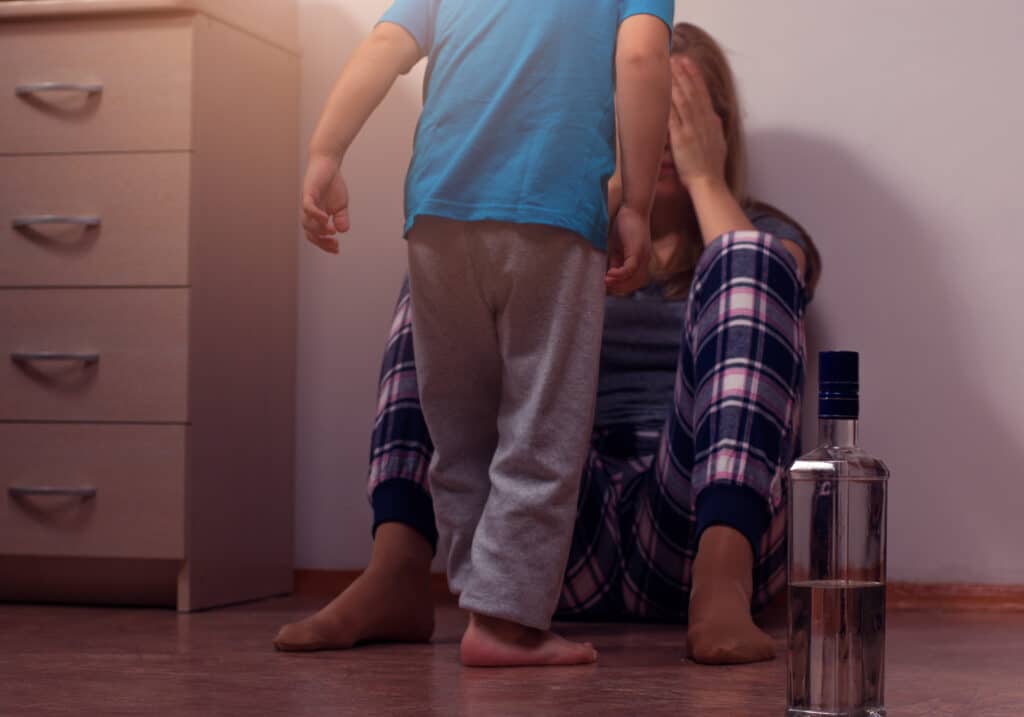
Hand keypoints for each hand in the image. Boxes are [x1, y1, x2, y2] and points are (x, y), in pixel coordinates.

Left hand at [301, 154, 349, 253]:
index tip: (337, 249)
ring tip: (331, 231)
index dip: (324, 245)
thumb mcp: (341, 206)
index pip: (316, 236)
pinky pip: (308, 207)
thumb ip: (341, 219)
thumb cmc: (333, 184)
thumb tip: (342, 231)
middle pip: (310, 233)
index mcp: (317, 217)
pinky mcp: (308, 192)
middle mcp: (310, 212)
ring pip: (307, 223)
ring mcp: (308, 203)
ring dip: (319, 230)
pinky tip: (325, 219)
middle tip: (335, 244)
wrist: (328, 163)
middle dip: (321, 242)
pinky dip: (315, 215)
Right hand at [605, 205, 650, 295]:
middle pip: (634, 284)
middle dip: (618, 289)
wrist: (633, 208)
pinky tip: (609, 275)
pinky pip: (630, 269)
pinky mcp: (638, 252)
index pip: (633, 282)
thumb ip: (616, 260)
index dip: (620, 287)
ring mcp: (642, 257)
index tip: (606, 289)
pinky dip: (619, 275)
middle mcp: (644, 262)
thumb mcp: (618, 247)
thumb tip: (609, 273)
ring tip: (605, 283)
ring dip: (618, 284)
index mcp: (640, 261)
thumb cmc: (625, 225)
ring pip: (633, 279)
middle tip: (604, 290)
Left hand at [668, 57, 727, 189]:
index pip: (702, 93)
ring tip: (669, 66)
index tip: (689, 62)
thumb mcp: (718, 143)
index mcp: (711, 122)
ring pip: (683, 100)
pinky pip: (673, 116)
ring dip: (676, 81)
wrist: (709, 183)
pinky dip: (668, 102)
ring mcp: (691, 129)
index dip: (695, 76)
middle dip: (684, 73)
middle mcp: (702, 122)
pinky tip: (662, 90)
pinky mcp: (681, 139)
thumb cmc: (711, 167)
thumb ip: (714, 128)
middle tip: (676, 56)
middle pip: (693, 92)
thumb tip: (713, 117)